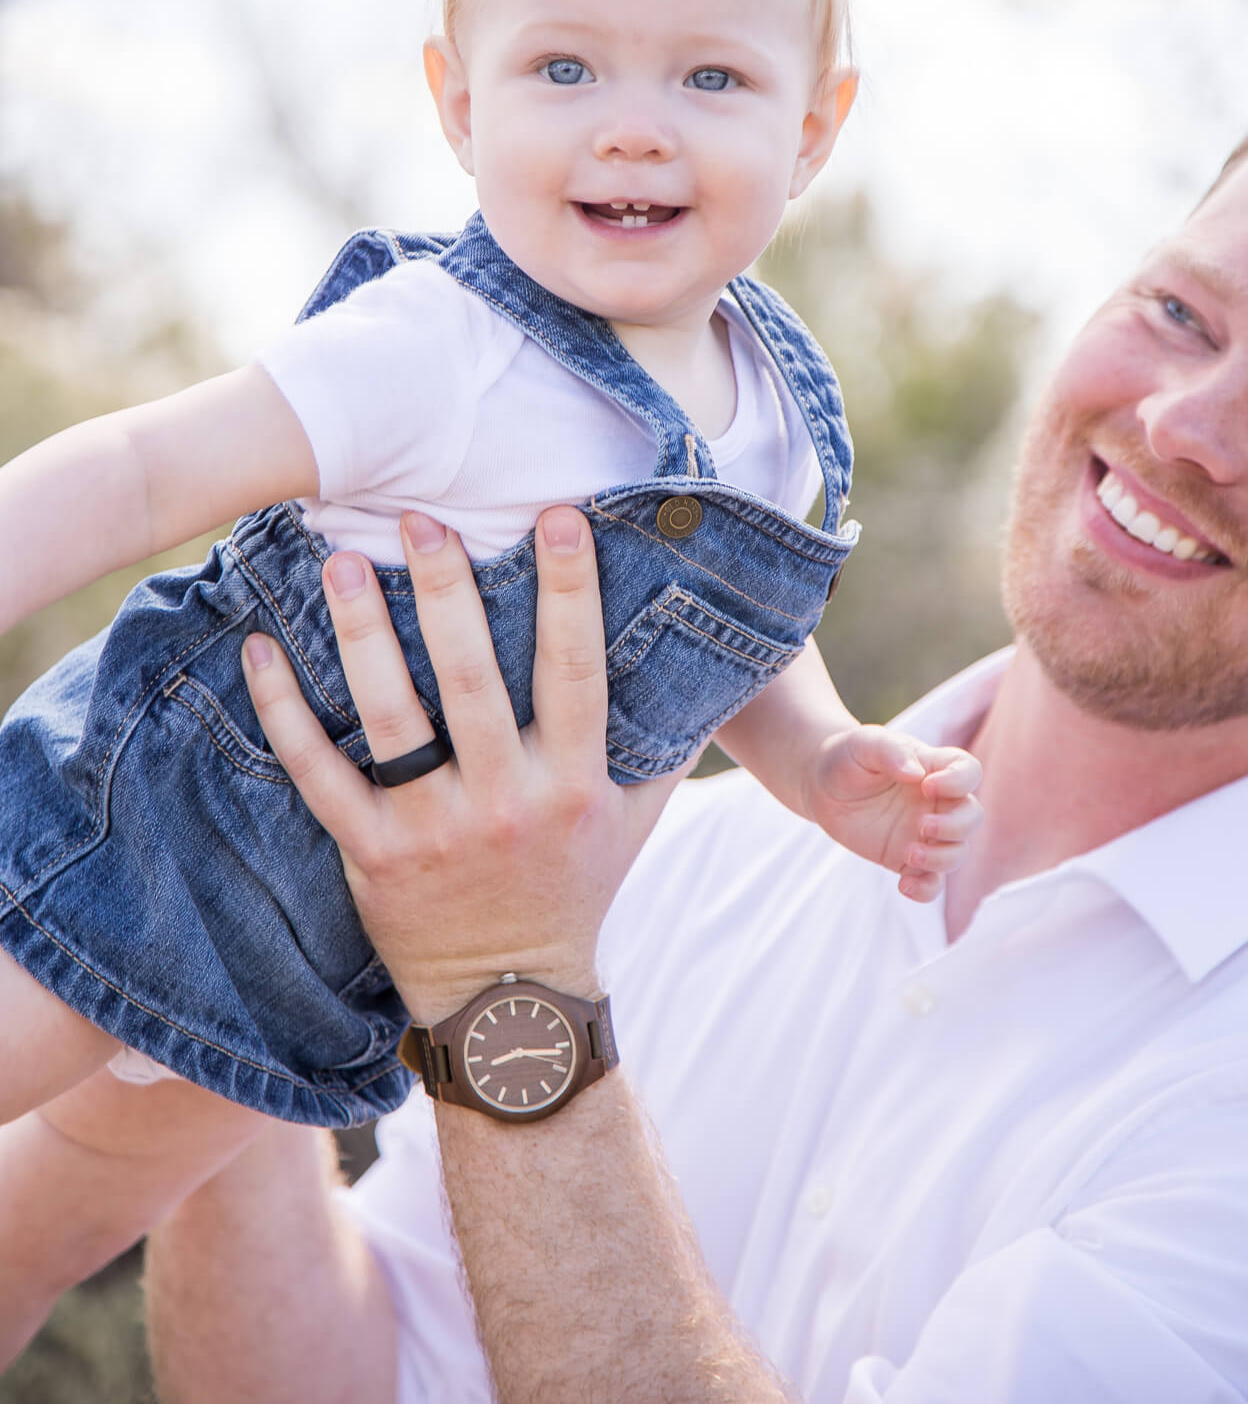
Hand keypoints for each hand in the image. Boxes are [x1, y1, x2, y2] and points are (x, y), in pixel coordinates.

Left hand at [240, 507, 683, 1024]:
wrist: (510, 1001)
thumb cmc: (576, 885)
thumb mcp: (637, 816)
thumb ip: (666, 738)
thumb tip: (717, 652)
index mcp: (574, 783)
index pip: (575, 671)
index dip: (570, 592)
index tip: (558, 517)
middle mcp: (507, 803)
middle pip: (473, 682)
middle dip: (448, 593)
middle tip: (421, 519)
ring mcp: (433, 831)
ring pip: (392, 719)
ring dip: (363, 635)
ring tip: (340, 563)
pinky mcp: (371, 856)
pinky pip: (319, 776)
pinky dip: (285, 713)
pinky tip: (259, 650)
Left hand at [801, 726, 981, 901]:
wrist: (821, 786)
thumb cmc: (848, 757)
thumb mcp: (865, 744)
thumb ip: (891, 751)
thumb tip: (916, 773)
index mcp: (933, 767)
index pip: (968, 771)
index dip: (959, 781)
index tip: (926, 785)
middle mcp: (936, 802)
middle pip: (972, 817)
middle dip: (956, 826)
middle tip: (922, 825)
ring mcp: (924, 833)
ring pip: (957, 852)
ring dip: (941, 858)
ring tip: (909, 854)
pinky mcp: (906, 858)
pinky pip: (931, 881)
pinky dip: (926, 889)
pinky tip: (904, 885)